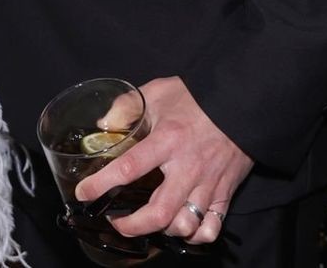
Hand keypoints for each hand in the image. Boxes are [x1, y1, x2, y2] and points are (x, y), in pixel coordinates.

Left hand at [73, 76, 251, 247]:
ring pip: (184, 225)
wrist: (242, 102)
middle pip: (157, 213)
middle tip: (116, 220)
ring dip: (163, 229)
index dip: (101, 184)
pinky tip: (182, 226)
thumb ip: (128, 106)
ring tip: (150, 221)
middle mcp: (187, 168)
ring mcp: (208, 184)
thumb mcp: (159, 92)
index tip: (84, 193)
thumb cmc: (198, 97)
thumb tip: (105, 124)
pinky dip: (195, 235)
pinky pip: (211, 228)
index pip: (129, 168)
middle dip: (131, 225)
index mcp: (168, 140)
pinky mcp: (225, 193)